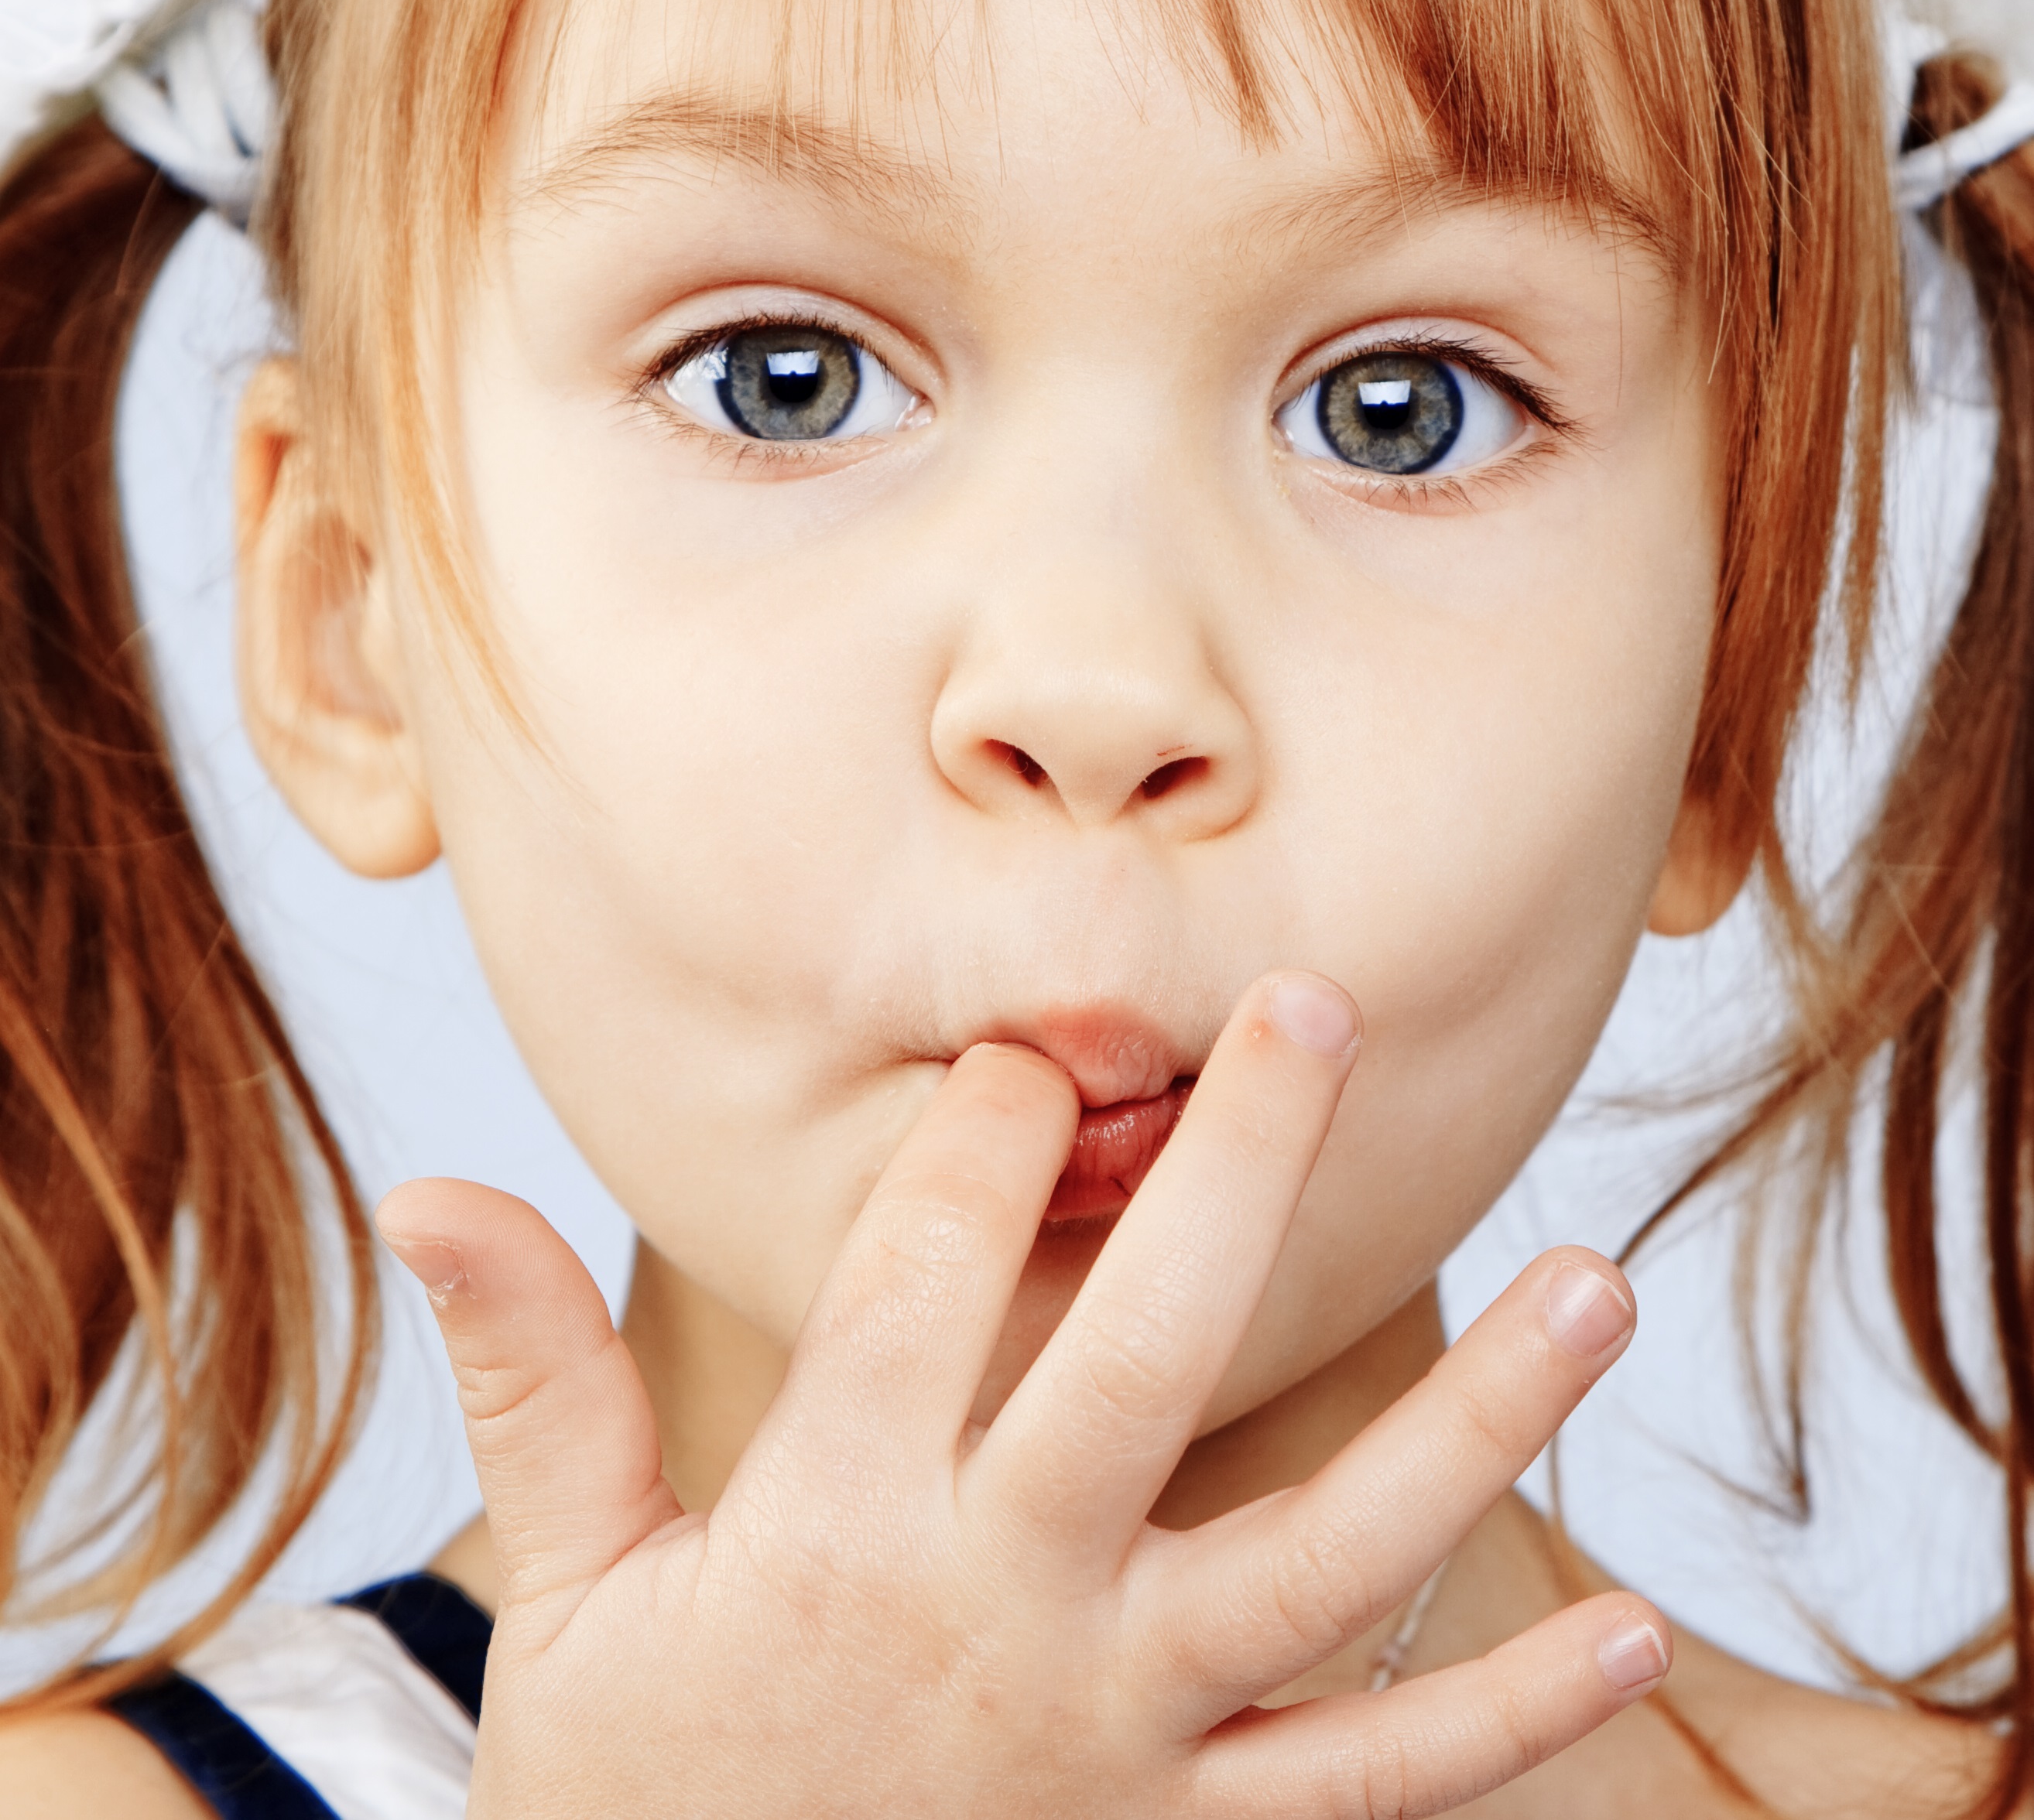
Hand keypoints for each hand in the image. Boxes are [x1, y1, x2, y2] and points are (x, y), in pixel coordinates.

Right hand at [379, 971, 1667, 1816]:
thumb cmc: (638, 1795)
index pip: (925, 1272)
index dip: (975, 1135)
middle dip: (1239, 1168)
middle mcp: (1002, 1607)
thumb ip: (534, 1380)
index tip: (1029, 1043)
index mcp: (839, 1523)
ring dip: (1472, 1416)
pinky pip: (1373, 1781)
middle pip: (1148, 1352)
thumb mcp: (568, 1597)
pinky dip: (1505, 1712)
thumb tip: (434, 1185)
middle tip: (1322, 1008)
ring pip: (1325, 1555)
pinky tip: (1636, 1624)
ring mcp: (1120, 1732)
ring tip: (1608, 1283)